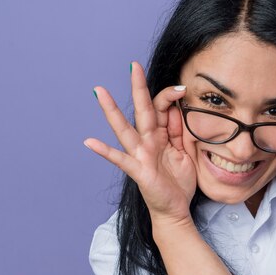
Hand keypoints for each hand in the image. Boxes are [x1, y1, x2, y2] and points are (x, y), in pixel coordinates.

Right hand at [84, 62, 195, 224]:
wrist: (176, 209)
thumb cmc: (179, 182)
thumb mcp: (186, 152)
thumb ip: (181, 131)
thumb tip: (179, 107)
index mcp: (161, 135)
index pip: (162, 108)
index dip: (170, 96)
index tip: (183, 88)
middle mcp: (148, 141)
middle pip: (142, 110)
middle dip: (138, 88)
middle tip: (133, 65)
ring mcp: (140, 155)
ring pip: (125, 129)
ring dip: (112, 111)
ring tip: (99, 92)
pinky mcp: (138, 171)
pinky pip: (120, 159)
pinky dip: (104, 151)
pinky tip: (89, 142)